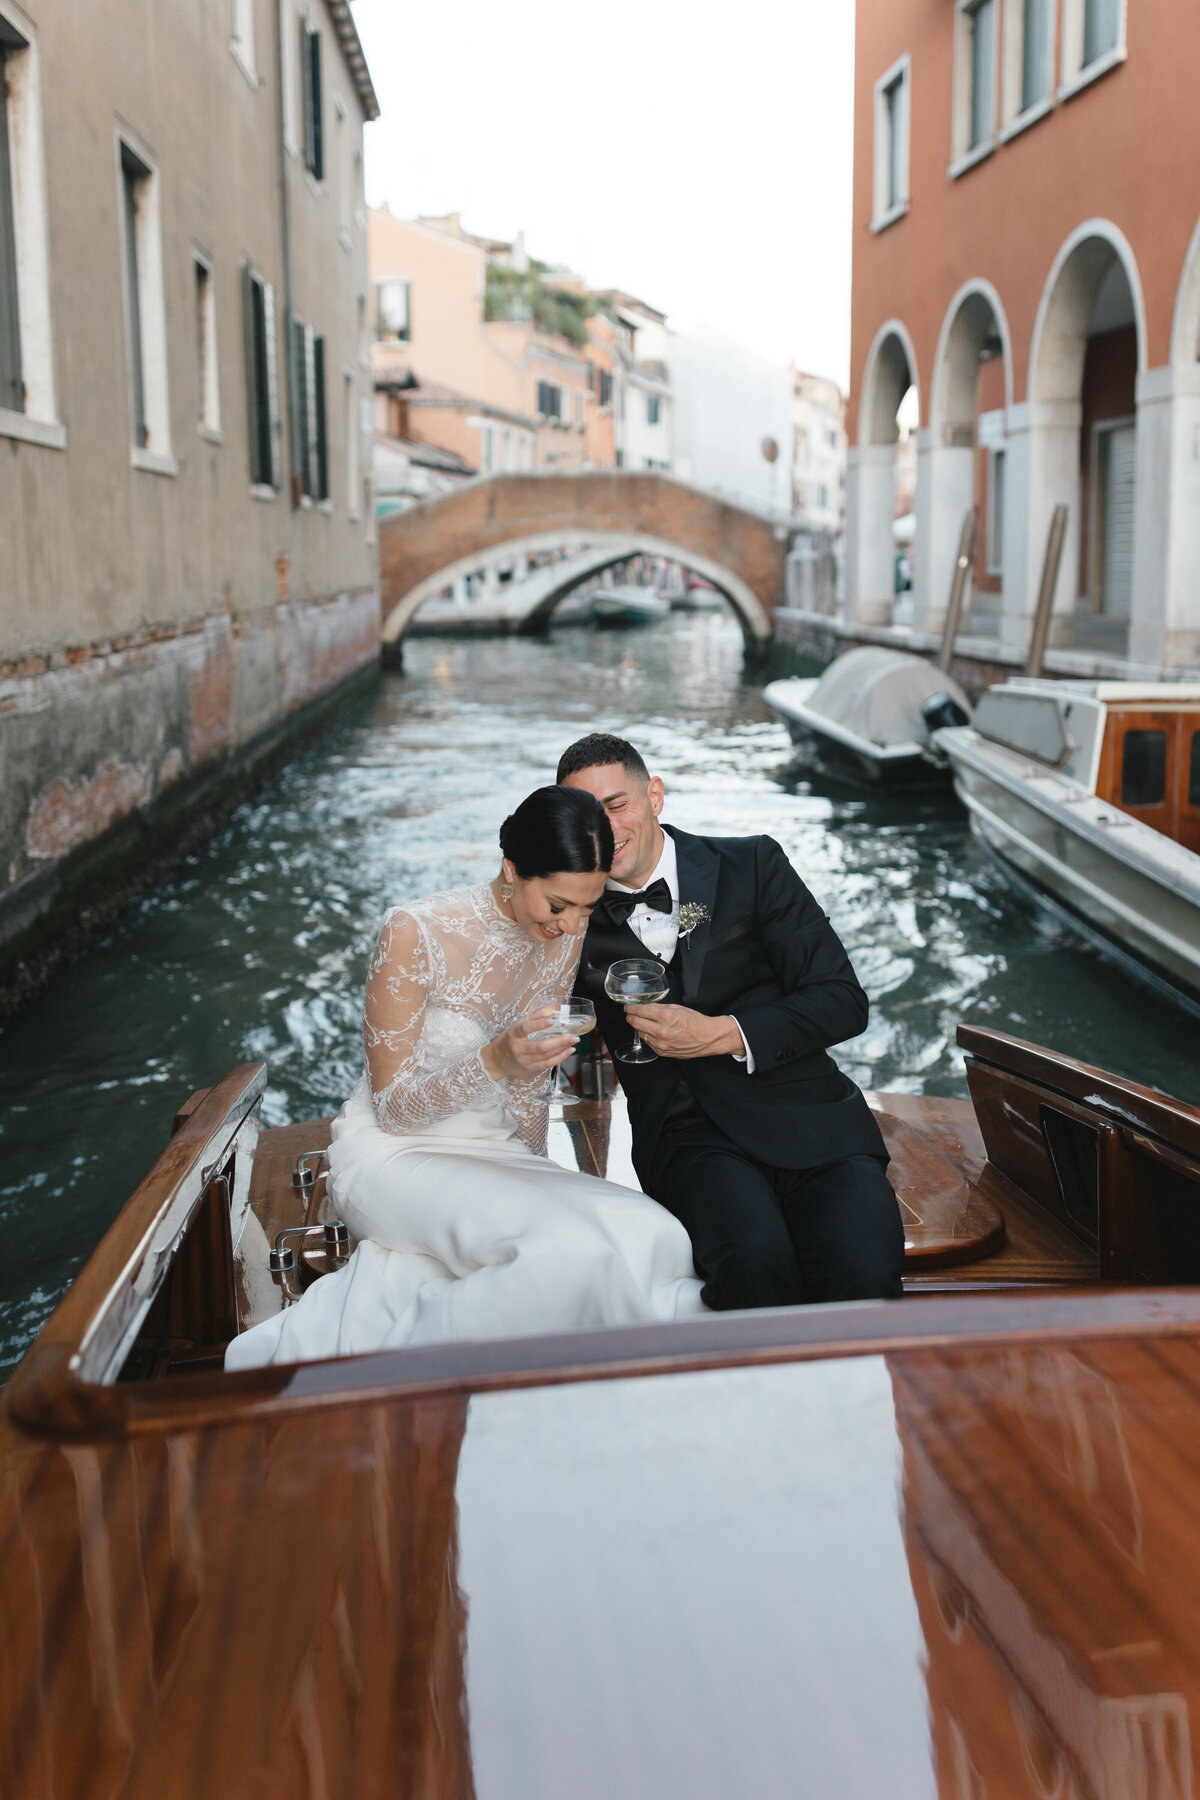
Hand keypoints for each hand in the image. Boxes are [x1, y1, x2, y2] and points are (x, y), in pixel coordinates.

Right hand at [481, 1007, 578, 1082]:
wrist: (496, 1060)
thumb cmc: (508, 1039)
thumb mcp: (517, 1024)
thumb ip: (537, 1014)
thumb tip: (554, 1003)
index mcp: (513, 1034)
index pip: (525, 1028)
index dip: (538, 1024)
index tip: (551, 1020)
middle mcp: (518, 1048)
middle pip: (540, 1047)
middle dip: (559, 1042)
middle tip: (573, 1036)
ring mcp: (524, 1060)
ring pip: (546, 1056)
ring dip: (562, 1049)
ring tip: (573, 1041)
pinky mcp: (529, 1068)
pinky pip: (547, 1064)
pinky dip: (559, 1058)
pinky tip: (568, 1051)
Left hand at [623, 1003, 743, 1059]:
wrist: (708, 1038)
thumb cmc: (695, 1022)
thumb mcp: (677, 1008)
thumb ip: (659, 1007)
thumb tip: (645, 1006)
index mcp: (665, 1017)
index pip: (639, 1010)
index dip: (630, 1007)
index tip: (628, 1005)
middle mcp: (661, 1031)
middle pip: (634, 1022)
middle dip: (630, 1016)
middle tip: (630, 1012)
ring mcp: (660, 1044)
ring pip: (640, 1032)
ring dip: (639, 1026)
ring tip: (644, 1021)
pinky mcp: (662, 1052)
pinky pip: (648, 1042)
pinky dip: (648, 1035)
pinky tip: (653, 1031)